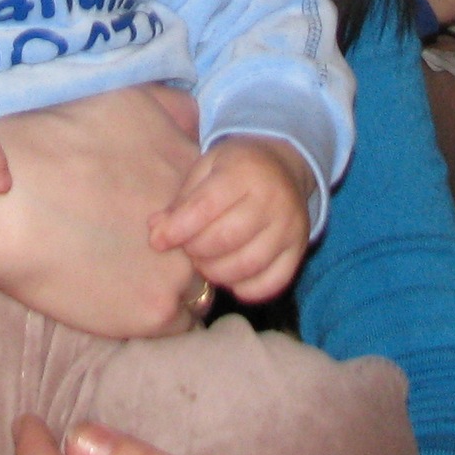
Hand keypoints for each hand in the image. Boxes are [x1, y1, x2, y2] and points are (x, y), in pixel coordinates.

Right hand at [0, 85, 209, 336]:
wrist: (6, 210)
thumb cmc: (50, 147)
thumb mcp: (122, 101)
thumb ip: (172, 107)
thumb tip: (194, 119)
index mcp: (192, 171)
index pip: (213, 199)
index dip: (184, 208)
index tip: (149, 211)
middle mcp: (200, 221)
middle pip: (213, 242)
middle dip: (186, 245)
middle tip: (142, 246)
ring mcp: (181, 268)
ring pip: (200, 285)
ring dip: (175, 282)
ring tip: (132, 275)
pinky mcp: (156, 312)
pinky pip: (180, 322)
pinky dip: (156, 313)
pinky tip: (123, 296)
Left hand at [147, 134, 312, 302]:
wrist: (283, 166)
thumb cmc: (234, 168)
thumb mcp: (205, 168)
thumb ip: (181, 200)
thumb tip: (156, 232)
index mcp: (244, 171)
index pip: (205, 207)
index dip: (177, 229)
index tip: (157, 241)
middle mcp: (273, 199)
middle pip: (225, 239)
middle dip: (196, 251)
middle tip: (187, 249)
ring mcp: (290, 227)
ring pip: (247, 265)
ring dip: (216, 272)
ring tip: (205, 262)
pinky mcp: (299, 250)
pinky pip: (272, 283)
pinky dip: (245, 289)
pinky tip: (230, 276)